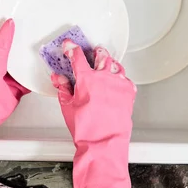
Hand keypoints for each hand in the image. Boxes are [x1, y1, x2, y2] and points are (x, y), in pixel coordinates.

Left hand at [0, 19, 29, 172]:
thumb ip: (3, 41)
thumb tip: (8, 24)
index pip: (6, 46)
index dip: (15, 39)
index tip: (25, 30)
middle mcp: (1, 71)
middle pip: (17, 59)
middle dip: (25, 53)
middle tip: (38, 43)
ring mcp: (9, 82)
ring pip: (24, 71)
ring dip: (31, 67)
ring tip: (43, 56)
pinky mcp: (17, 92)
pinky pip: (29, 84)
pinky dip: (35, 80)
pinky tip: (42, 74)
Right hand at [52, 40, 135, 187]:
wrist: (104, 142)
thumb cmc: (86, 128)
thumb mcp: (68, 107)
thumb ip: (63, 88)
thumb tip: (59, 78)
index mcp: (87, 79)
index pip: (77, 57)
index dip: (71, 49)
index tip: (69, 46)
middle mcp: (104, 77)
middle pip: (101, 55)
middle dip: (95, 52)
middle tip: (92, 53)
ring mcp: (118, 83)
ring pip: (115, 64)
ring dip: (109, 63)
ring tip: (104, 65)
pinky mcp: (129, 92)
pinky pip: (124, 78)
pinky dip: (119, 77)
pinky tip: (115, 81)